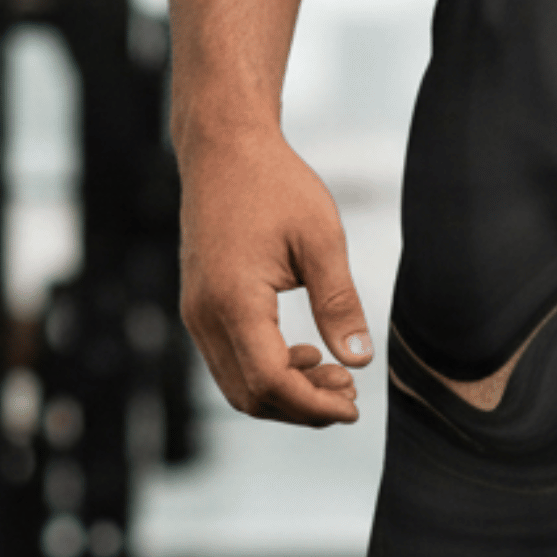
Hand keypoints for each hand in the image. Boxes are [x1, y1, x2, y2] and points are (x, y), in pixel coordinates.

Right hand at [176, 126, 372, 426]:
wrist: (223, 148)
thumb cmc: (274, 184)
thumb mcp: (321, 240)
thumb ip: (340, 304)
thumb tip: (359, 359)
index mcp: (234, 300)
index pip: (271, 383)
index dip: (314, 407)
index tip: (354, 406)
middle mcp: (204, 314)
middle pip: (252, 397)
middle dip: (303, 408)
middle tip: (349, 389)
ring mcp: (196, 313)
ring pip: (238, 387)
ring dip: (287, 394)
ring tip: (333, 372)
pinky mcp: (200, 308)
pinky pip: (230, 363)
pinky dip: (267, 374)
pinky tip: (303, 354)